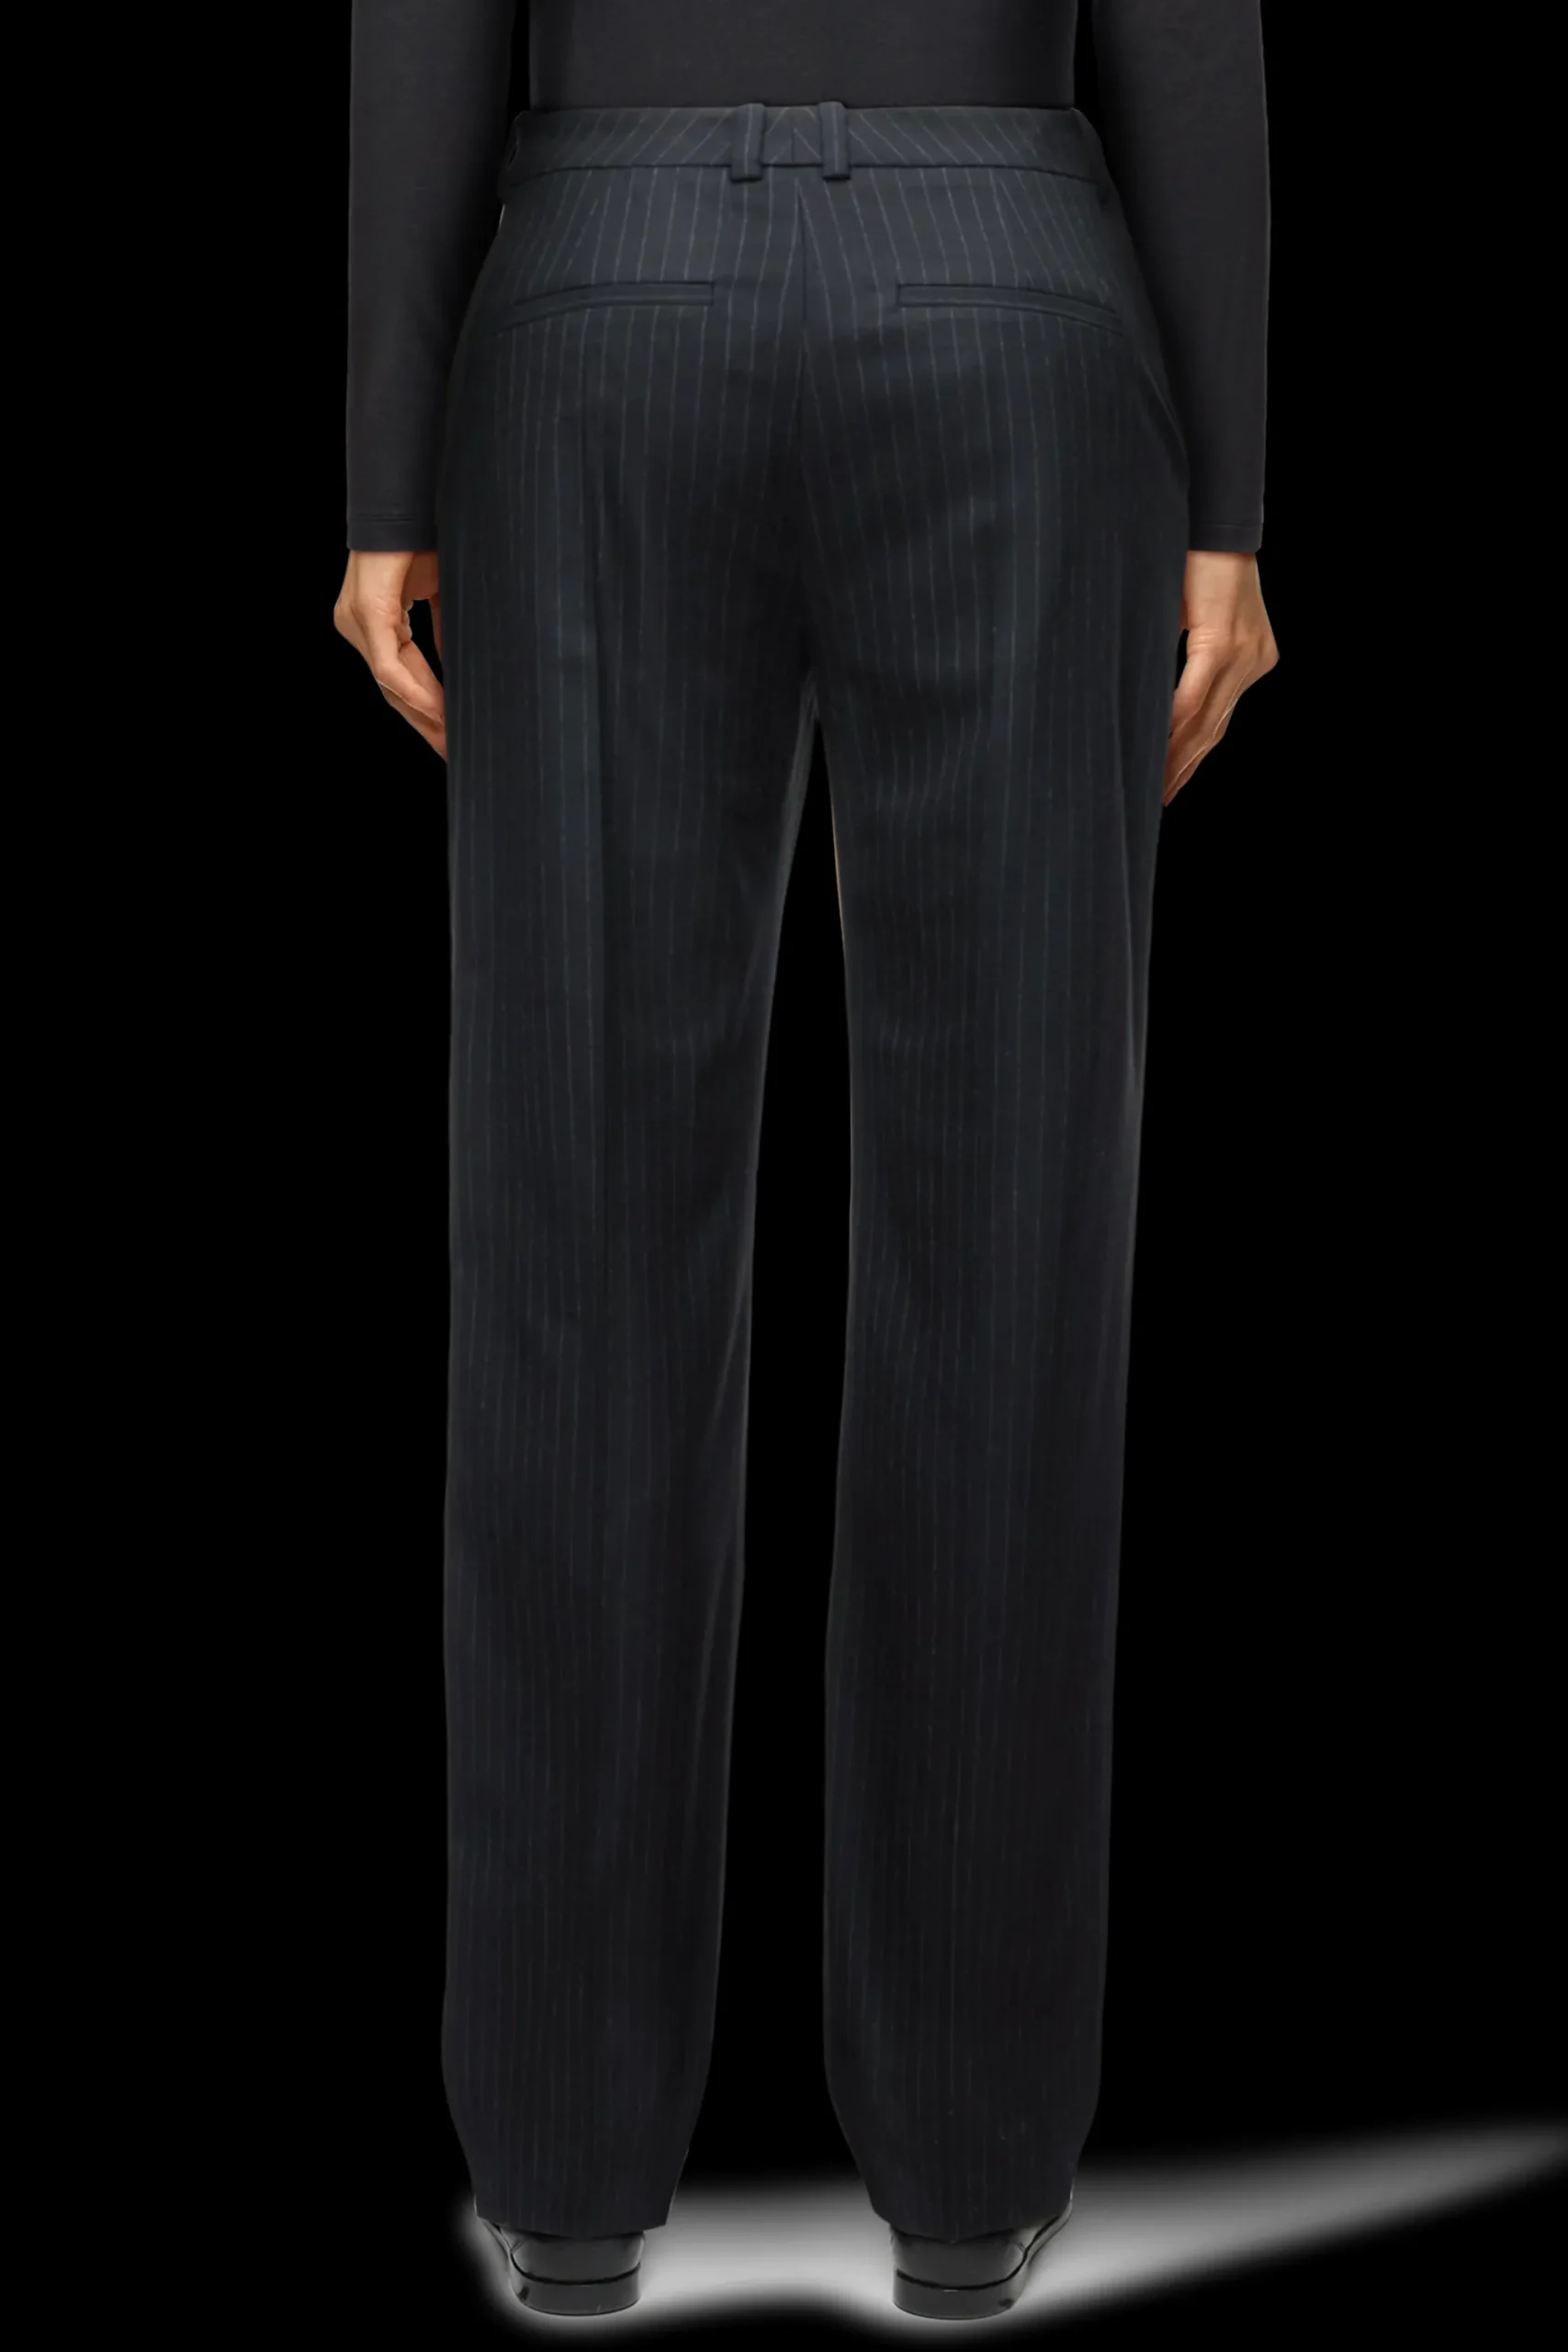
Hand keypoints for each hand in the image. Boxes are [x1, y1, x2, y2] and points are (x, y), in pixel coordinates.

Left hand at [334, 550, 444, 758]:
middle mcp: (356, 626)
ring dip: (425, 714)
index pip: (399, 679)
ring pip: (390, 684)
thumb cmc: (426, 537)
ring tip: (450, 738)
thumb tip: (456, 669)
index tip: (449, 735)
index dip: (426, 709)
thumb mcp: (442, 593)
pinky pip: (390, 665)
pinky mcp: (368, 613)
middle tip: (451, 752)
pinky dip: (416, 689)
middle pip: (392, 691)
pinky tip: (439, 708)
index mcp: (373, 621)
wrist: (410, 498)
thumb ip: (443, 632)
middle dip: (424, 724)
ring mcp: (357, 621)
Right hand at [1164, 550, 1277, 803]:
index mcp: (1249, 656)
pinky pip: (1192, 696)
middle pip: (1210, 730)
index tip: (1166, 789)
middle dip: (1179, 770)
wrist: (1210, 512)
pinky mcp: (1225, 642)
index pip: (1213, 722)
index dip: (1188, 758)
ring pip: (1203, 721)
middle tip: (1155, 802)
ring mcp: (1244, 653)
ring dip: (1173, 758)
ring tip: (1151, 789)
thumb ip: (1175, 655)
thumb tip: (1141, 693)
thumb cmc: (1189, 554)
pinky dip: (1170, 726)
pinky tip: (1152, 750)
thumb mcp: (1182, 612)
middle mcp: (1253, 660)